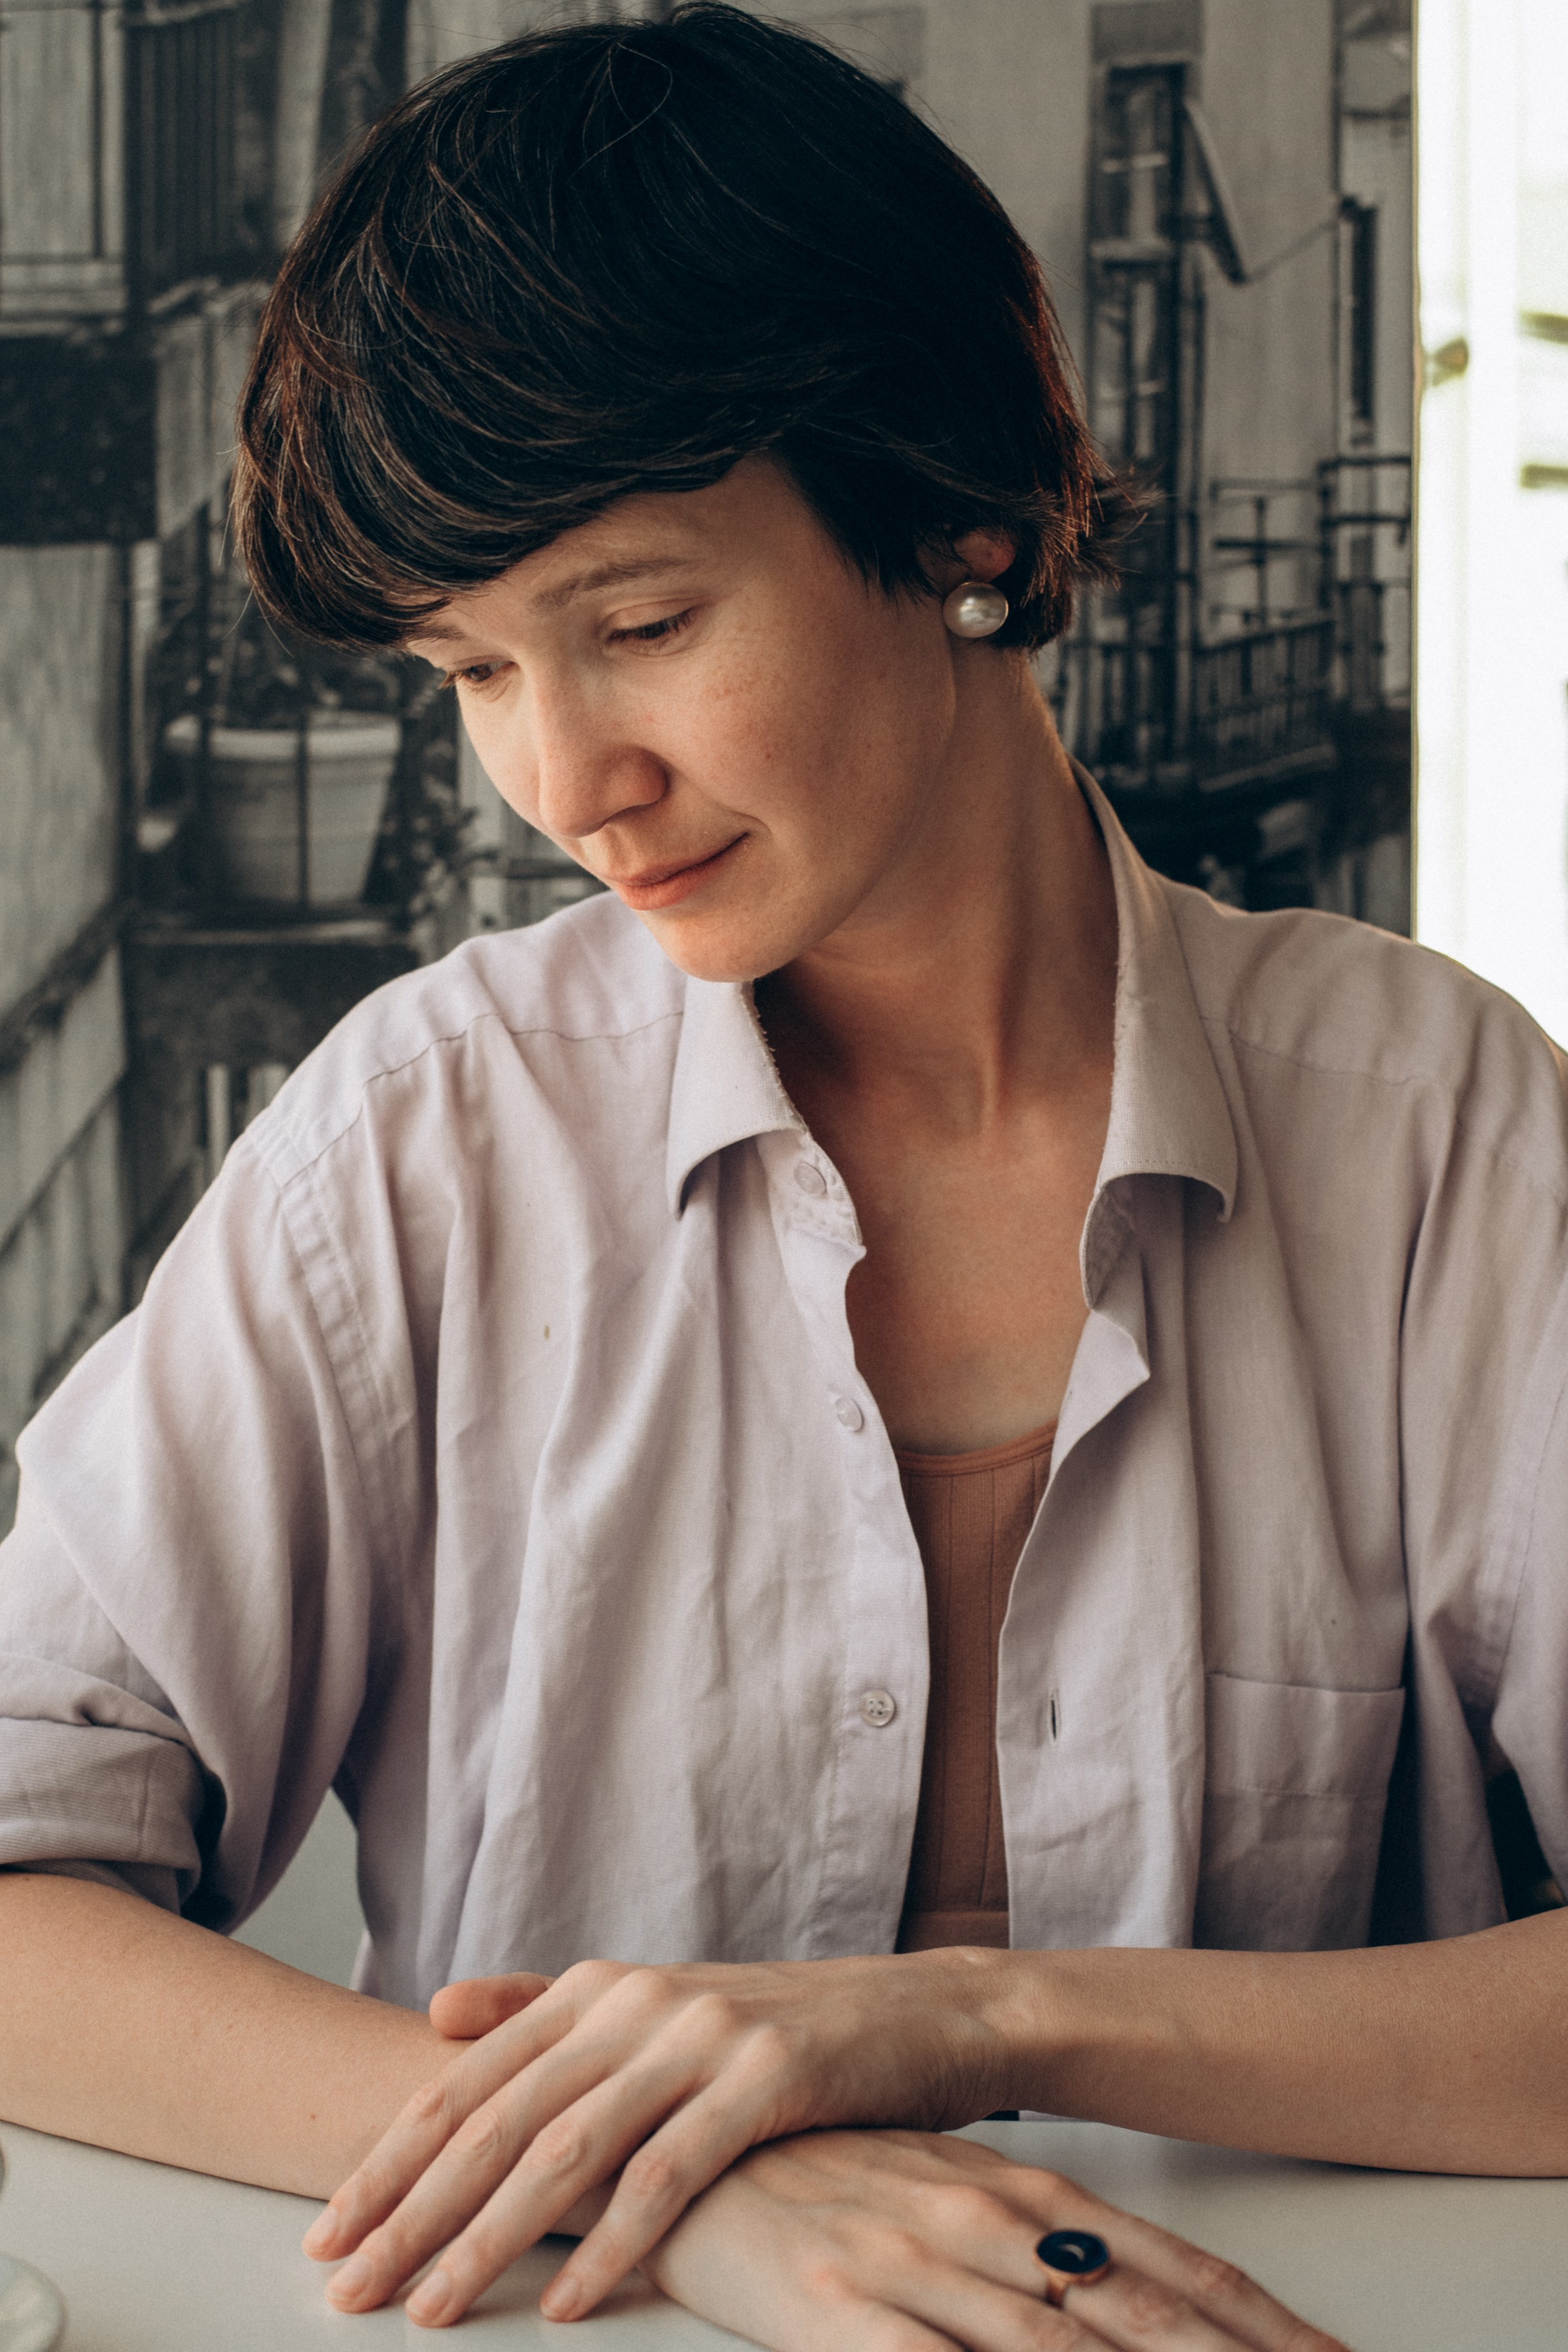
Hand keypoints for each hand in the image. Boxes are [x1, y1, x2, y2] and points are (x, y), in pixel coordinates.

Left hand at [304, 1949, 1012, 2324]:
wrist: (918, 2011)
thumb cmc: (777, 2027)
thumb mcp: (656, 2004)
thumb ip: (548, 2008)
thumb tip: (437, 2012)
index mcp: (598, 1986)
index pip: (466, 2083)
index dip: (389, 2158)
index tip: (326, 2230)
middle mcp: (636, 2002)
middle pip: (498, 2120)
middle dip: (412, 2211)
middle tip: (345, 2286)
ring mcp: (700, 2037)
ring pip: (568, 2151)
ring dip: (489, 2239)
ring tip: (428, 2309)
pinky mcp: (765, 2078)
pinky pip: (668, 2176)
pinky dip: (613, 2244)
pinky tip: (568, 2302)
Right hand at [645, 2128, 1349, 2350]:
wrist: (690, 2159)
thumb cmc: (833, 2181)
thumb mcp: (949, 2198)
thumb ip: (1042, 2247)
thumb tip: (1127, 2299)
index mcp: (1022, 2196)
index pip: (1174, 2269)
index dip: (1263, 2323)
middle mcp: (987, 2228)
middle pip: (1142, 2317)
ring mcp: (915, 2271)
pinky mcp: (838, 2316)